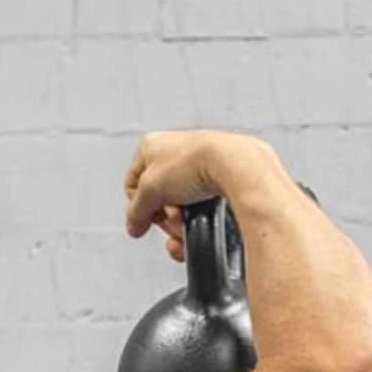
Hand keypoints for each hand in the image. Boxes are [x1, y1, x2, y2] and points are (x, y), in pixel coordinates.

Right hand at [124, 130, 270, 256]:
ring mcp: (200, 166)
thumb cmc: (196, 163)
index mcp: (152, 145)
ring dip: (182, 222)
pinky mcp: (221, 179)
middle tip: (173, 220)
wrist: (238, 166)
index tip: (144, 222)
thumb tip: (134, 225)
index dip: (137, 207)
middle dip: (165, 217)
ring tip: (190, 222)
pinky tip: (205, 223)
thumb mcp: (151, 189)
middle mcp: (176, 152)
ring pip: (183, 206)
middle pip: (160, 198)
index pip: (133, 183)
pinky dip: (202, 220)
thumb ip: (137, 210)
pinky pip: (204, 207)